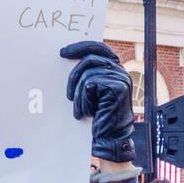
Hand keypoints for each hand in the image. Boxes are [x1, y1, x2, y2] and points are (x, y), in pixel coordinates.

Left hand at [61, 41, 135, 163]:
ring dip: (78, 94)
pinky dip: (84, 100)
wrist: (111, 136)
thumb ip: (88, 76)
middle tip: (66, 91)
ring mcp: (121, 78)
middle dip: (73, 74)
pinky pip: (90, 85)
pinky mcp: (117, 87)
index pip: (99, 47)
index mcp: (115, 69)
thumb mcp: (91, 92)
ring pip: (87, 74)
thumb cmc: (98, 115)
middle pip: (90, 58)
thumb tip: (67, 59)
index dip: (80, 47)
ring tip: (79, 109)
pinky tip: (88, 111)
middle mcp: (120, 71)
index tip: (63, 52)